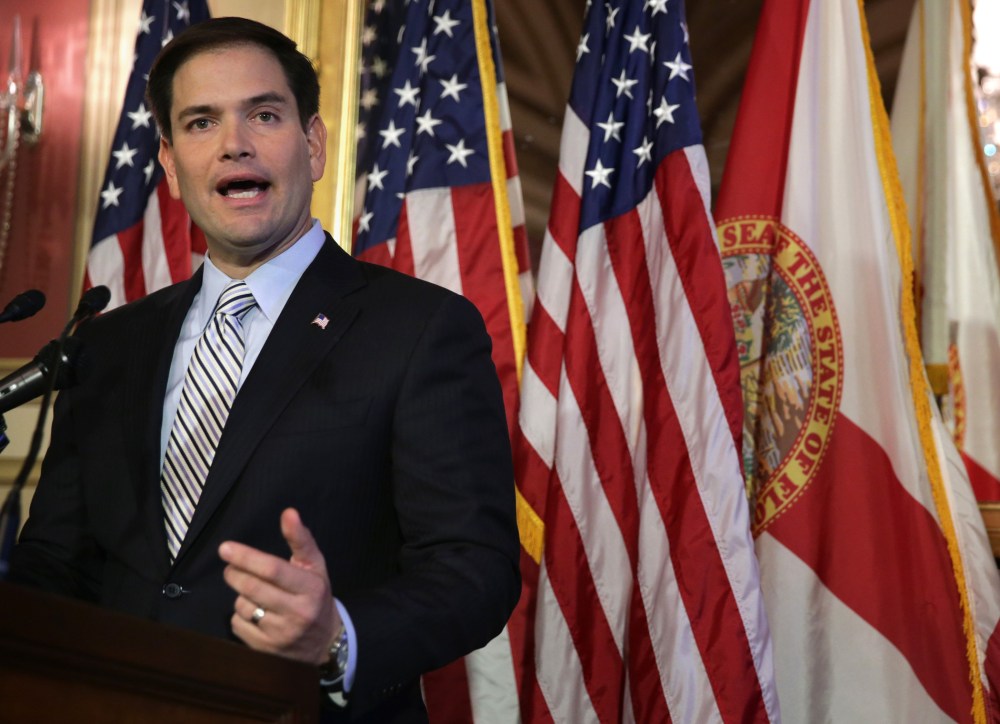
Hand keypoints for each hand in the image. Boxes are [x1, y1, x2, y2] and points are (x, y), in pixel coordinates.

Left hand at [219, 508, 340, 664]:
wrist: (325, 643)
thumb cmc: (316, 595)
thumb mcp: (315, 566)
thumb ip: (300, 539)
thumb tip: (288, 513)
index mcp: (311, 588)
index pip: (273, 569)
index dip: (247, 557)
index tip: (225, 548)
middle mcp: (297, 612)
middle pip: (252, 587)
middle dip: (235, 572)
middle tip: (230, 566)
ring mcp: (280, 634)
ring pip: (243, 605)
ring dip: (240, 594)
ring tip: (253, 593)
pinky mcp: (265, 650)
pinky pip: (238, 624)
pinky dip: (239, 615)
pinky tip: (255, 613)